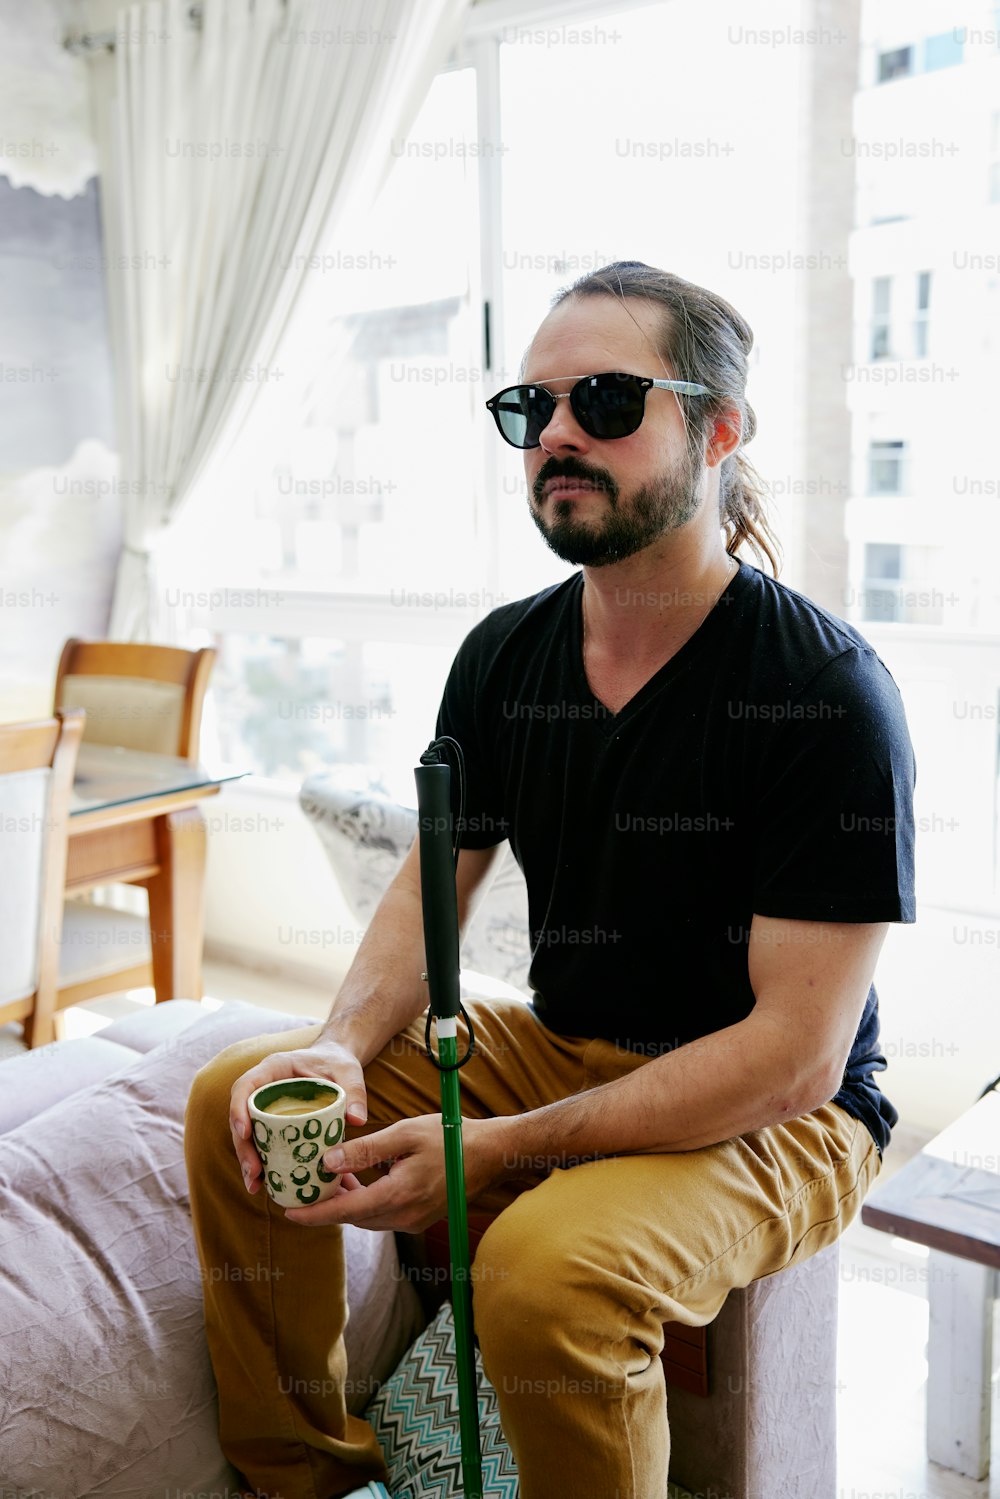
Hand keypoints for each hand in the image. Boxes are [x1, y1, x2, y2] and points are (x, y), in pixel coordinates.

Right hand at [229, 1040, 366, 1196]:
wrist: (336, 1061)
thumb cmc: (338, 1063)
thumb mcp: (349, 1073)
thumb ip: (354, 1092)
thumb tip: (357, 1121)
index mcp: (274, 1068)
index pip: (245, 1086)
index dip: (239, 1109)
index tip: (245, 1133)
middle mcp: (263, 1087)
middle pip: (241, 1116)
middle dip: (244, 1146)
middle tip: (254, 1171)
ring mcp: (265, 1105)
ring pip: (247, 1133)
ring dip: (248, 1159)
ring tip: (256, 1186)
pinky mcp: (271, 1121)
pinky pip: (260, 1141)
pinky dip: (260, 1161)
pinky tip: (264, 1184)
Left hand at [283, 1114, 502, 1233]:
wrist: (492, 1154)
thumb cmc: (450, 1137)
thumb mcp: (404, 1134)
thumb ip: (365, 1150)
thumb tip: (327, 1161)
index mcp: (398, 1196)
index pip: (344, 1212)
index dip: (313, 1214)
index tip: (288, 1211)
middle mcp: (404, 1217)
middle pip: (353, 1218)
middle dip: (326, 1204)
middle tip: (304, 1183)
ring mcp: (414, 1221)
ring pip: (367, 1218)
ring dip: (346, 1202)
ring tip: (328, 1176)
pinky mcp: (419, 1218)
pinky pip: (383, 1215)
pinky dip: (365, 1201)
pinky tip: (358, 1179)